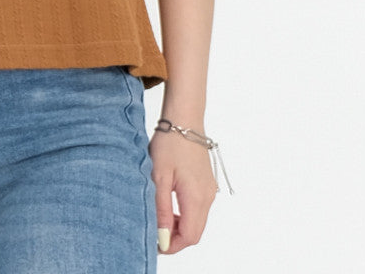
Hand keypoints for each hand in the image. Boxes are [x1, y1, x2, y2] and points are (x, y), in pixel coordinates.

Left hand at [150, 127, 217, 254]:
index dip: (172, 245)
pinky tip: (170, 202)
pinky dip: (185, 213)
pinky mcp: (207, 183)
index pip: (189, 236)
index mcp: (196, 197)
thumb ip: (162, 209)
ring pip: (197, 221)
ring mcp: (210, 190)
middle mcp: (207, 197)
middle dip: (175, 237)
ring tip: (160, 214)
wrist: (184, 119)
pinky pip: (199, 208)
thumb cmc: (170, 143)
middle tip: (155, 229)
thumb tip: (162, 236)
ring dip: (180, 225)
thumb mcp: (159, 176)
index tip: (155, 242)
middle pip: (195, 232)